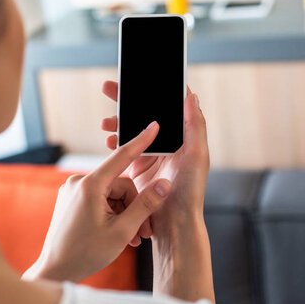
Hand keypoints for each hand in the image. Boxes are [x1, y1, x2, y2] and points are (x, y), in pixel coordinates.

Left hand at [23, 121, 171, 283]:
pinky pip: (100, 198)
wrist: (55, 271)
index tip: (154, 125)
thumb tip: (164, 184)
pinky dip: (112, 213)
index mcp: (89, 185)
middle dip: (134, 207)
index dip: (141, 141)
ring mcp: (73, 190)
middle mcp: (78, 182)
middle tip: (143, 233)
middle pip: (120, 184)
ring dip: (124, 214)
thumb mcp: (122, 231)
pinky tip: (117, 234)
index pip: (121, 156)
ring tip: (130, 239)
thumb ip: (145, 205)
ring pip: (112, 193)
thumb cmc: (85, 254)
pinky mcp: (72, 199)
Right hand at [101, 82, 209, 230]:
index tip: (136, 78)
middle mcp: (167, 142)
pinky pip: (124, 148)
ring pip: (132, 129)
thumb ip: (195, 125)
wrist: (174, 224)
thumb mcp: (198, 155)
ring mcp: (152, 154)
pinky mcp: (139, 167)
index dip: (151, 90)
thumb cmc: (191, 191)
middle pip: (145, 113)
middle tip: (109, 88)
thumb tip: (191, 95)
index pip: (166, 105)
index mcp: (182, 135)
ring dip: (118, 122)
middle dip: (127, 100)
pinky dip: (115, 141)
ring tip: (106, 123)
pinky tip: (109, 140)